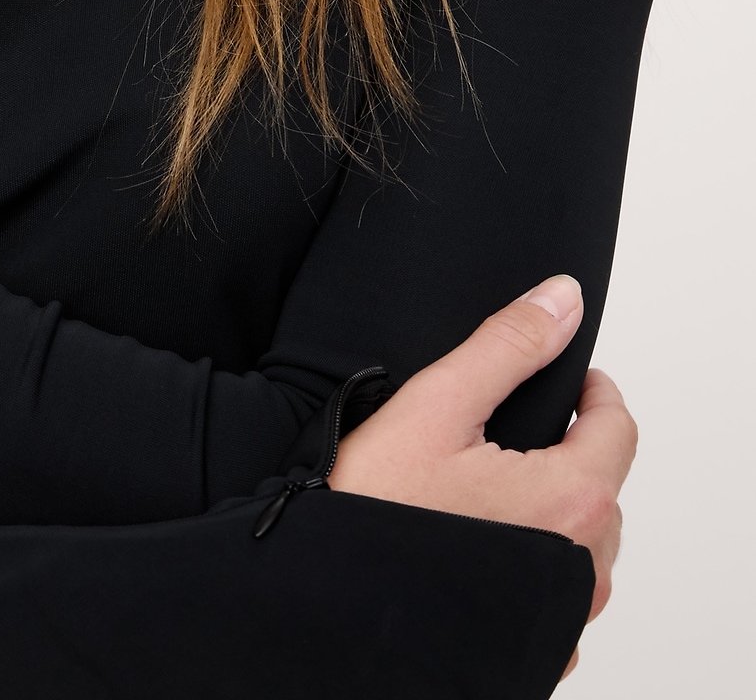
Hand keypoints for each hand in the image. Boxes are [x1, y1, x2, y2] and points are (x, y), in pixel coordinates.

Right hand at [329, 275, 633, 678]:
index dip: (593, 393)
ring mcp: (563, 616)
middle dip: (570, 451)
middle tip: (515, 431)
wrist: (330, 607)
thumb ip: (508, 346)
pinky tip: (483, 545)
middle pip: (601, 487)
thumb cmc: (377, 512)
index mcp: (571, 501)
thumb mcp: (437, 404)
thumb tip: (563, 297)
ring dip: (554, 511)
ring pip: (583, 545)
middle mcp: (584, 568)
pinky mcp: (538, 649)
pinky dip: (535, 564)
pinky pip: (559, 595)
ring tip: (493, 487)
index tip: (571, 379)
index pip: (617, 429)